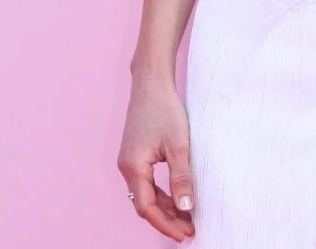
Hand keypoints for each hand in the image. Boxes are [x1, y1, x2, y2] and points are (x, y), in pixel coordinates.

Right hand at [116, 74, 196, 242]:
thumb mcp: (178, 144)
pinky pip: (146, 181)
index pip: (147, 208)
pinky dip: (161, 192)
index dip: (166, 224)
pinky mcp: (135, 153)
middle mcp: (126, 167)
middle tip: (189, 229)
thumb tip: (186, 209)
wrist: (151, 81)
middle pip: (144, 204)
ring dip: (164, 207)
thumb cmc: (165, 108)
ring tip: (186, 217)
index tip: (185, 234)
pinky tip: (176, 195)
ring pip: (145, 194)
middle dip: (166, 219)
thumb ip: (181, 178)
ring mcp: (129, 160)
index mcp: (133, 167)